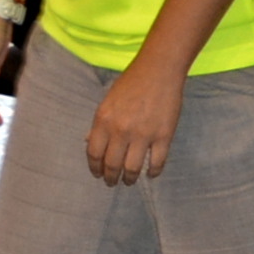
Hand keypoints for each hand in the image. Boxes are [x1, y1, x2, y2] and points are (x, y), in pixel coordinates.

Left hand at [84, 58, 185, 185]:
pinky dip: (152, 173)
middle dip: (110, 178)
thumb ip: (99, 124)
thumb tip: (89, 143)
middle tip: (112, 182)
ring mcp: (143, 135)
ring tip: (129, 181)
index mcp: (103, 120)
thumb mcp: (107, 101)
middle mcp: (120, 130)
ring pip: (132, 169)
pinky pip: (156, 163)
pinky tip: (150, 174)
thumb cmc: (130, 83)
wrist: (158, 71)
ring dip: (129, 179)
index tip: (97, 174)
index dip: (94, 168)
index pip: (94, 153)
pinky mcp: (163, 137)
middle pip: (112, 165)